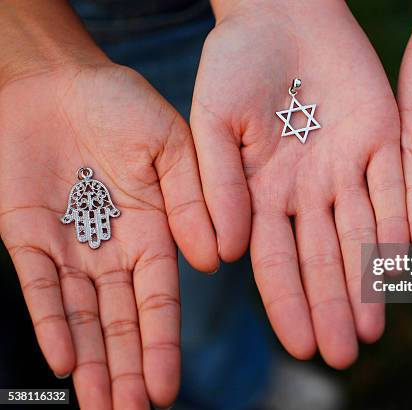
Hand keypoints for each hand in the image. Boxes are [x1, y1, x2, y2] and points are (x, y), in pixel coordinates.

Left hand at [0, 63, 216, 407]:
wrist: (57, 80)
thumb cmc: (122, 105)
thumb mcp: (173, 145)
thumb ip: (192, 200)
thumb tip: (210, 261)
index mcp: (155, 231)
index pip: (160, 300)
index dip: (162, 344)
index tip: (165, 388)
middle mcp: (114, 249)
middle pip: (121, 322)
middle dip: (127, 369)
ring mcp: (70, 246)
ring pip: (80, 317)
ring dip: (91, 363)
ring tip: (100, 408)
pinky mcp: (26, 235)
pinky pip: (38, 286)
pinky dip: (48, 322)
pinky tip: (61, 360)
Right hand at [192, 0, 408, 367]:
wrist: (280, 11)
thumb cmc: (234, 62)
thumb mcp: (211, 121)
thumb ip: (218, 185)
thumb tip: (225, 254)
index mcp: (262, 191)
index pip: (274, 258)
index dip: (286, 301)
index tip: (299, 345)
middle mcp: (307, 190)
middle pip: (322, 257)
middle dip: (331, 304)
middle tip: (343, 354)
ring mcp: (346, 168)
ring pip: (361, 233)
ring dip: (368, 280)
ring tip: (373, 328)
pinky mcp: (382, 140)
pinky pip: (397, 188)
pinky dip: (404, 226)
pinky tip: (409, 265)